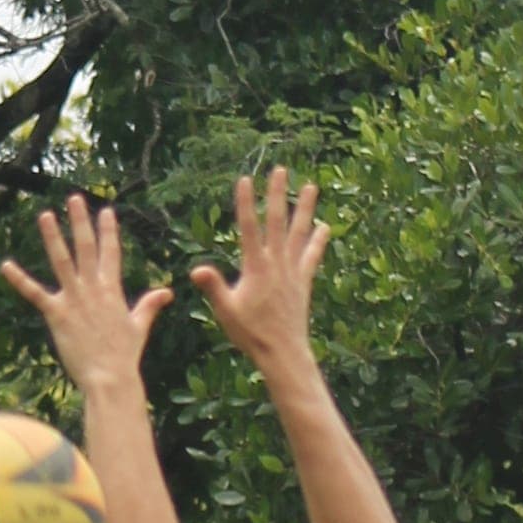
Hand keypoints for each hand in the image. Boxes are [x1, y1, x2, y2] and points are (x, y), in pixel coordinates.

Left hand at [0, 193, 170, 393]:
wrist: (110, 376)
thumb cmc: (125, 355)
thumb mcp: (139, 326)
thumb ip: (149, 305)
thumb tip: (166, 292)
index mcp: (112, 290)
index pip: (111, 253)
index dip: (108, 231)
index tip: (106, 211)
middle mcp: (93, 289)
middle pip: (86, 248)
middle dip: (80, 222)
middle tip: (74, 199)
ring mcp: (74, 299)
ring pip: (62, 261)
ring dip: (52, 237)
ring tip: (44, 215)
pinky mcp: (57, 314)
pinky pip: (35, 293)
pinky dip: (19, 279)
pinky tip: (5, 265)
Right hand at [187, 168, 326, 370]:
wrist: (283, 352)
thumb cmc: (251, 333)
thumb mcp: (226, 311)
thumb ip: (213, 286)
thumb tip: (197, 269)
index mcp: (256, 267)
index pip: (249, 228)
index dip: (246, 203)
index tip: (245, 180)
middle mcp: (277, 264)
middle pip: (278, 222)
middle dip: (278, 194)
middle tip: (281, 170)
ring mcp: (293, 271)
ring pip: (300, 233)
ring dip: (306, 209)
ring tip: (313, 186)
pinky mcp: (303, 282)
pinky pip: (312, 256)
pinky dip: (318, 241)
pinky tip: (325, 226)